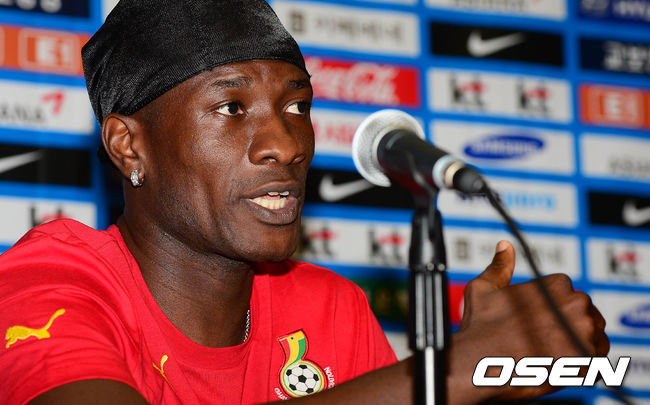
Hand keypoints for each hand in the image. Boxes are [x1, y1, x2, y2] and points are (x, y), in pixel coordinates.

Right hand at [447, 240, 608, 402]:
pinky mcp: (587, 361)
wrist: (478, 363)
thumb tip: (505, 247)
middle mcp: (575, 306)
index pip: (569, 294)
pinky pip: (596, 361)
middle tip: (542, 338)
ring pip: (593, 337)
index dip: (552, 309)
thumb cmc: (480, 327)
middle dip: (568, 325)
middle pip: (584, 313)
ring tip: (549, 352)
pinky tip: (557, 364)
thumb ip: (500, 266)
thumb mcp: (483, 288)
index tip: (537, 320)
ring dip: (577, 343)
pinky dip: (581, 364)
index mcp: (555, 285)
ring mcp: (583, 334)